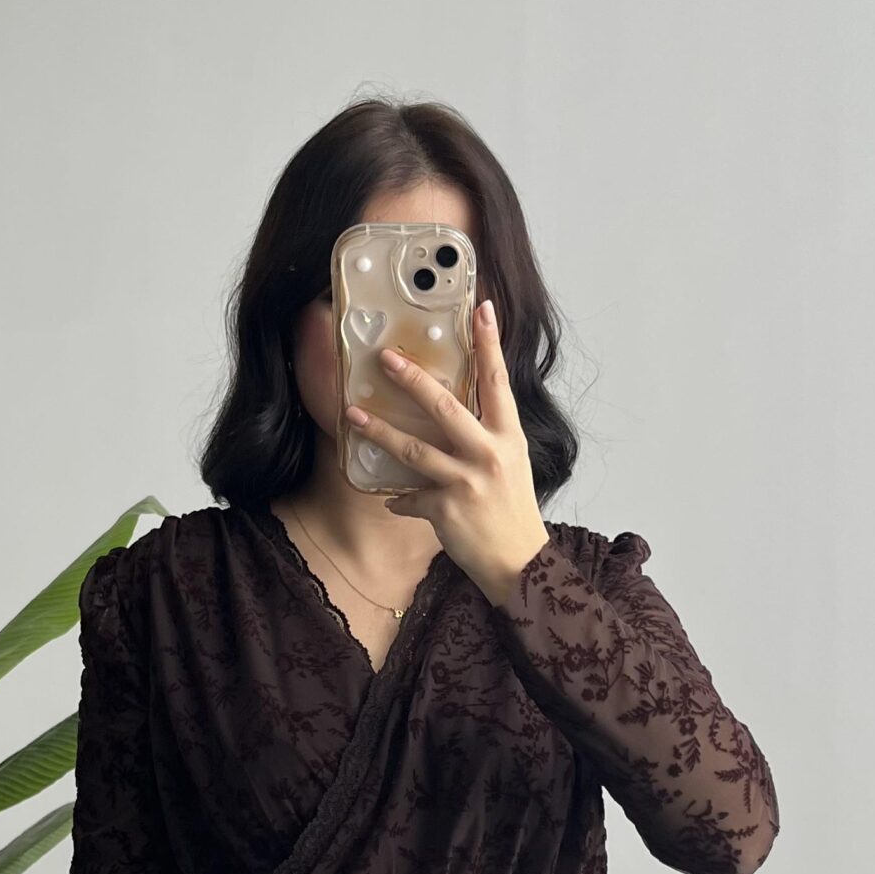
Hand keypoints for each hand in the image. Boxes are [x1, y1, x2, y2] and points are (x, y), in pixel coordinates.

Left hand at [344, 300, 550, 606]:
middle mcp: (489, 454)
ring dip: (380, 431)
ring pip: (414, 450)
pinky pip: (410, 498)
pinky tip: (392, 501)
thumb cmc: (513, 511)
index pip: (498, 382)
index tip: (482, 308)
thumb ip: (488, 435)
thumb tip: (454, 411)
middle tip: (386, 357)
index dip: (490, 344)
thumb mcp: (511, 463)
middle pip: (446, 408)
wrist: (521, 565)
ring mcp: (467, 482)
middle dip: (413, 380)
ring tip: (353, 416)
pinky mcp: (447, 510)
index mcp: (508, 437)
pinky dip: (401, 499)